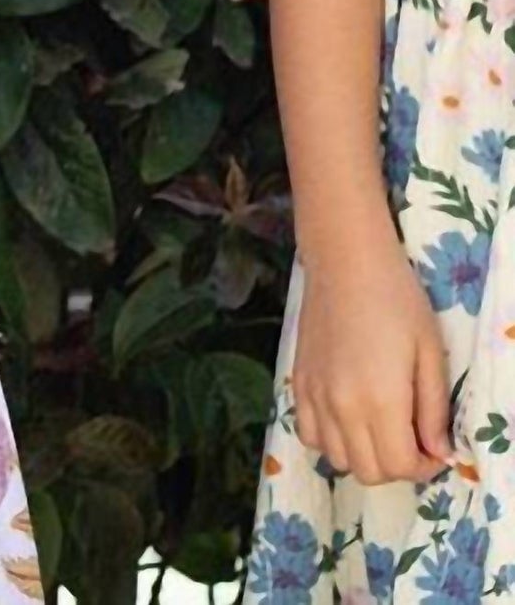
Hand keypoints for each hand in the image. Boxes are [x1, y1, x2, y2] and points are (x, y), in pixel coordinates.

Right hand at [293, 241, 452, 485]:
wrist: (345, 265)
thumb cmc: (398, 302)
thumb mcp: (431, 354)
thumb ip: (434, 410)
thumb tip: (439, 450)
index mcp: (381, 400)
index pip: (401, 467)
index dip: (425, 466)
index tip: (435, 446)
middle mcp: (342, 407)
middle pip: (369, 472)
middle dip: (397, 465)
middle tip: (412, 438)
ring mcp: (314, 397)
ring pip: (337, 460)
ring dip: (364, 455)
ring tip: (380, 428)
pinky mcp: (297, 385)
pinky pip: (309, 436)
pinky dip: (331, 440)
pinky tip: (348, 418)